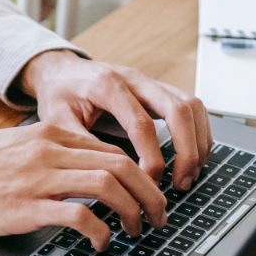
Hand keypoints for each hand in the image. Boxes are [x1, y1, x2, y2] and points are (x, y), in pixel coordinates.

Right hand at [0, 123, 165, 249]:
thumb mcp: (16, 148)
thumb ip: (51, 153)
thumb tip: (86, 170)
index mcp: (49, 135)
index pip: (113, 148)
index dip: (142, 173)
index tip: (150, 194)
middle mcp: (48, 151)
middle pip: (121, 164)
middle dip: (151, 193)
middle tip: (159, 216)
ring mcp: (38, 178)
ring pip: (108, 185)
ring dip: (134, 210)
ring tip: (139, 230)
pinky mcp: (25, 207)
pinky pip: (78, 216)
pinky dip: (100, 231)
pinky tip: (102, 243)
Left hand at [17, 50, 212, 189]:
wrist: (60, 71)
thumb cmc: (58, 95)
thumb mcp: (57, 122)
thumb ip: (83, 146)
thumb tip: (111, 179)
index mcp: (107, 85)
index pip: (141, 123)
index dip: (152, 157)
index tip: (150, 184)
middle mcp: (134, 79)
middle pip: (178, 109)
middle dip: (187, 150)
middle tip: (181, 183)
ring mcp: (150, 82)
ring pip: (191, 105)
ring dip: (198, 142)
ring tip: (190, 174)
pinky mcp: (158, 90)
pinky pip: (190, 107)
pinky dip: (198, 133)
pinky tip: (191, 157)